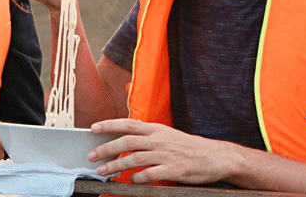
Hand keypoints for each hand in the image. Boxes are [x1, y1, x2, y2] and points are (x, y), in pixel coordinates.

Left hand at [88, 119, 235, 184]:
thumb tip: (124, 138)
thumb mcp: (166, 134)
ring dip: (115, 166)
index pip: (127, 124)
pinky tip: (130, 181)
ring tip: (102, 171)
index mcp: (156, 129)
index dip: (109, 125)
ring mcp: (165, 155)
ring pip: (133, 159)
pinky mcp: (173, 170)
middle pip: (126, 142)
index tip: (93, 128)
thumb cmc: (187, 147)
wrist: (214, 156)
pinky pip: (149, 175)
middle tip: (91, 155)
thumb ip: (147, 136)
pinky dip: (137, 178)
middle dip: (105, 149)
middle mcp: (158, 140)